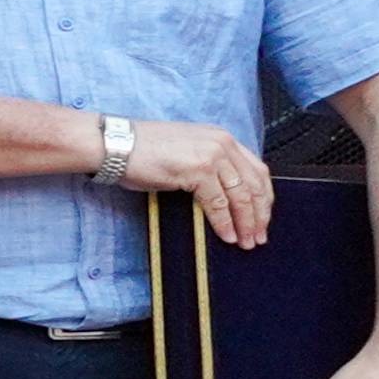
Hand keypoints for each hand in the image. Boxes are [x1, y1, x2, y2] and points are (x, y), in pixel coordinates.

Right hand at [127, 119, 274, 246]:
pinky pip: (219, 203)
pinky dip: (224, 223)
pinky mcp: (198, 169)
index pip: (256, 170)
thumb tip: (222, 196)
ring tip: (246, 241)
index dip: (263, 198)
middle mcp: (222, 143)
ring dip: (246, 223)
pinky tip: (226, 235)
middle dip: (260, 215)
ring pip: (241, 196)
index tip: (262, 217)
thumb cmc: (140, 149)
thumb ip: (208, 165)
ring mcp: (211, 155)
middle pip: (254, 184)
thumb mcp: (185, 151)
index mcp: (221, 137)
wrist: (115, 144)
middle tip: (259, 235)